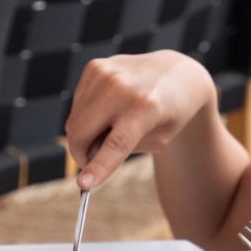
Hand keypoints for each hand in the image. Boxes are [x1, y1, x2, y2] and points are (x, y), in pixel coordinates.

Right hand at [64, 51, 215, 189]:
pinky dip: (87, 115)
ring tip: (112, 128)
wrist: (176, 73)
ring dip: (85, 134)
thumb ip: (125, 149)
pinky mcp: (95, 67)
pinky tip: (109, 109)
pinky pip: (77, 104)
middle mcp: (123, 88)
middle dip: (80, 154)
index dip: (98, 166)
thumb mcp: (160, 140)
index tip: (83, 184)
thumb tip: (88, 151)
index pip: (116, 144)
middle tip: (90, 163)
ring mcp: (106, 74)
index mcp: (147, 108)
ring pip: (74, 120)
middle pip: (81, 132)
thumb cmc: (170, 113)